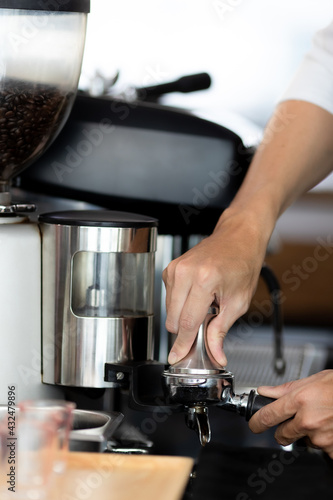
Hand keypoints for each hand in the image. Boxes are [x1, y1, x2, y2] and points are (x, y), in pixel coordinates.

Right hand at [162, 209, 267, 364]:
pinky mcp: (170, 268)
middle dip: (187, 330)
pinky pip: (169, 298)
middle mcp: (185, 272)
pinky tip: (197, 295)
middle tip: (208, 322)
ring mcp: (175, 269)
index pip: (187, 323)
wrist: (238, 237)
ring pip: (169, 311)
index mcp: (204, 280)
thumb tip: (216, 354)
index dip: (183, 345)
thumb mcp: (238, 301)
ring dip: (184, 315)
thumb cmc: (242, 262)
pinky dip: (181, 304)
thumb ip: (221, 331)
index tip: (177, 357)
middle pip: (174, 320)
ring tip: (205, 303)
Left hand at [249, 370, 332, 457]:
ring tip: (320, 418)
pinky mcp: (331, 447)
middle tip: (294, 421)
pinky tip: (329, 427)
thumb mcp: (310, 381)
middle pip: (281, 435)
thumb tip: (265, 391)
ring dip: (307, 434)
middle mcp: (307, 419)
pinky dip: (323, 441)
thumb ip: (285, 389)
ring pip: (302, 441)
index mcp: (298, 400)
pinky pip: (320, 448)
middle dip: (283, 430)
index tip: (254, 425)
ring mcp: (319, 436)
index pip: (267, 416)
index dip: (256, 422)